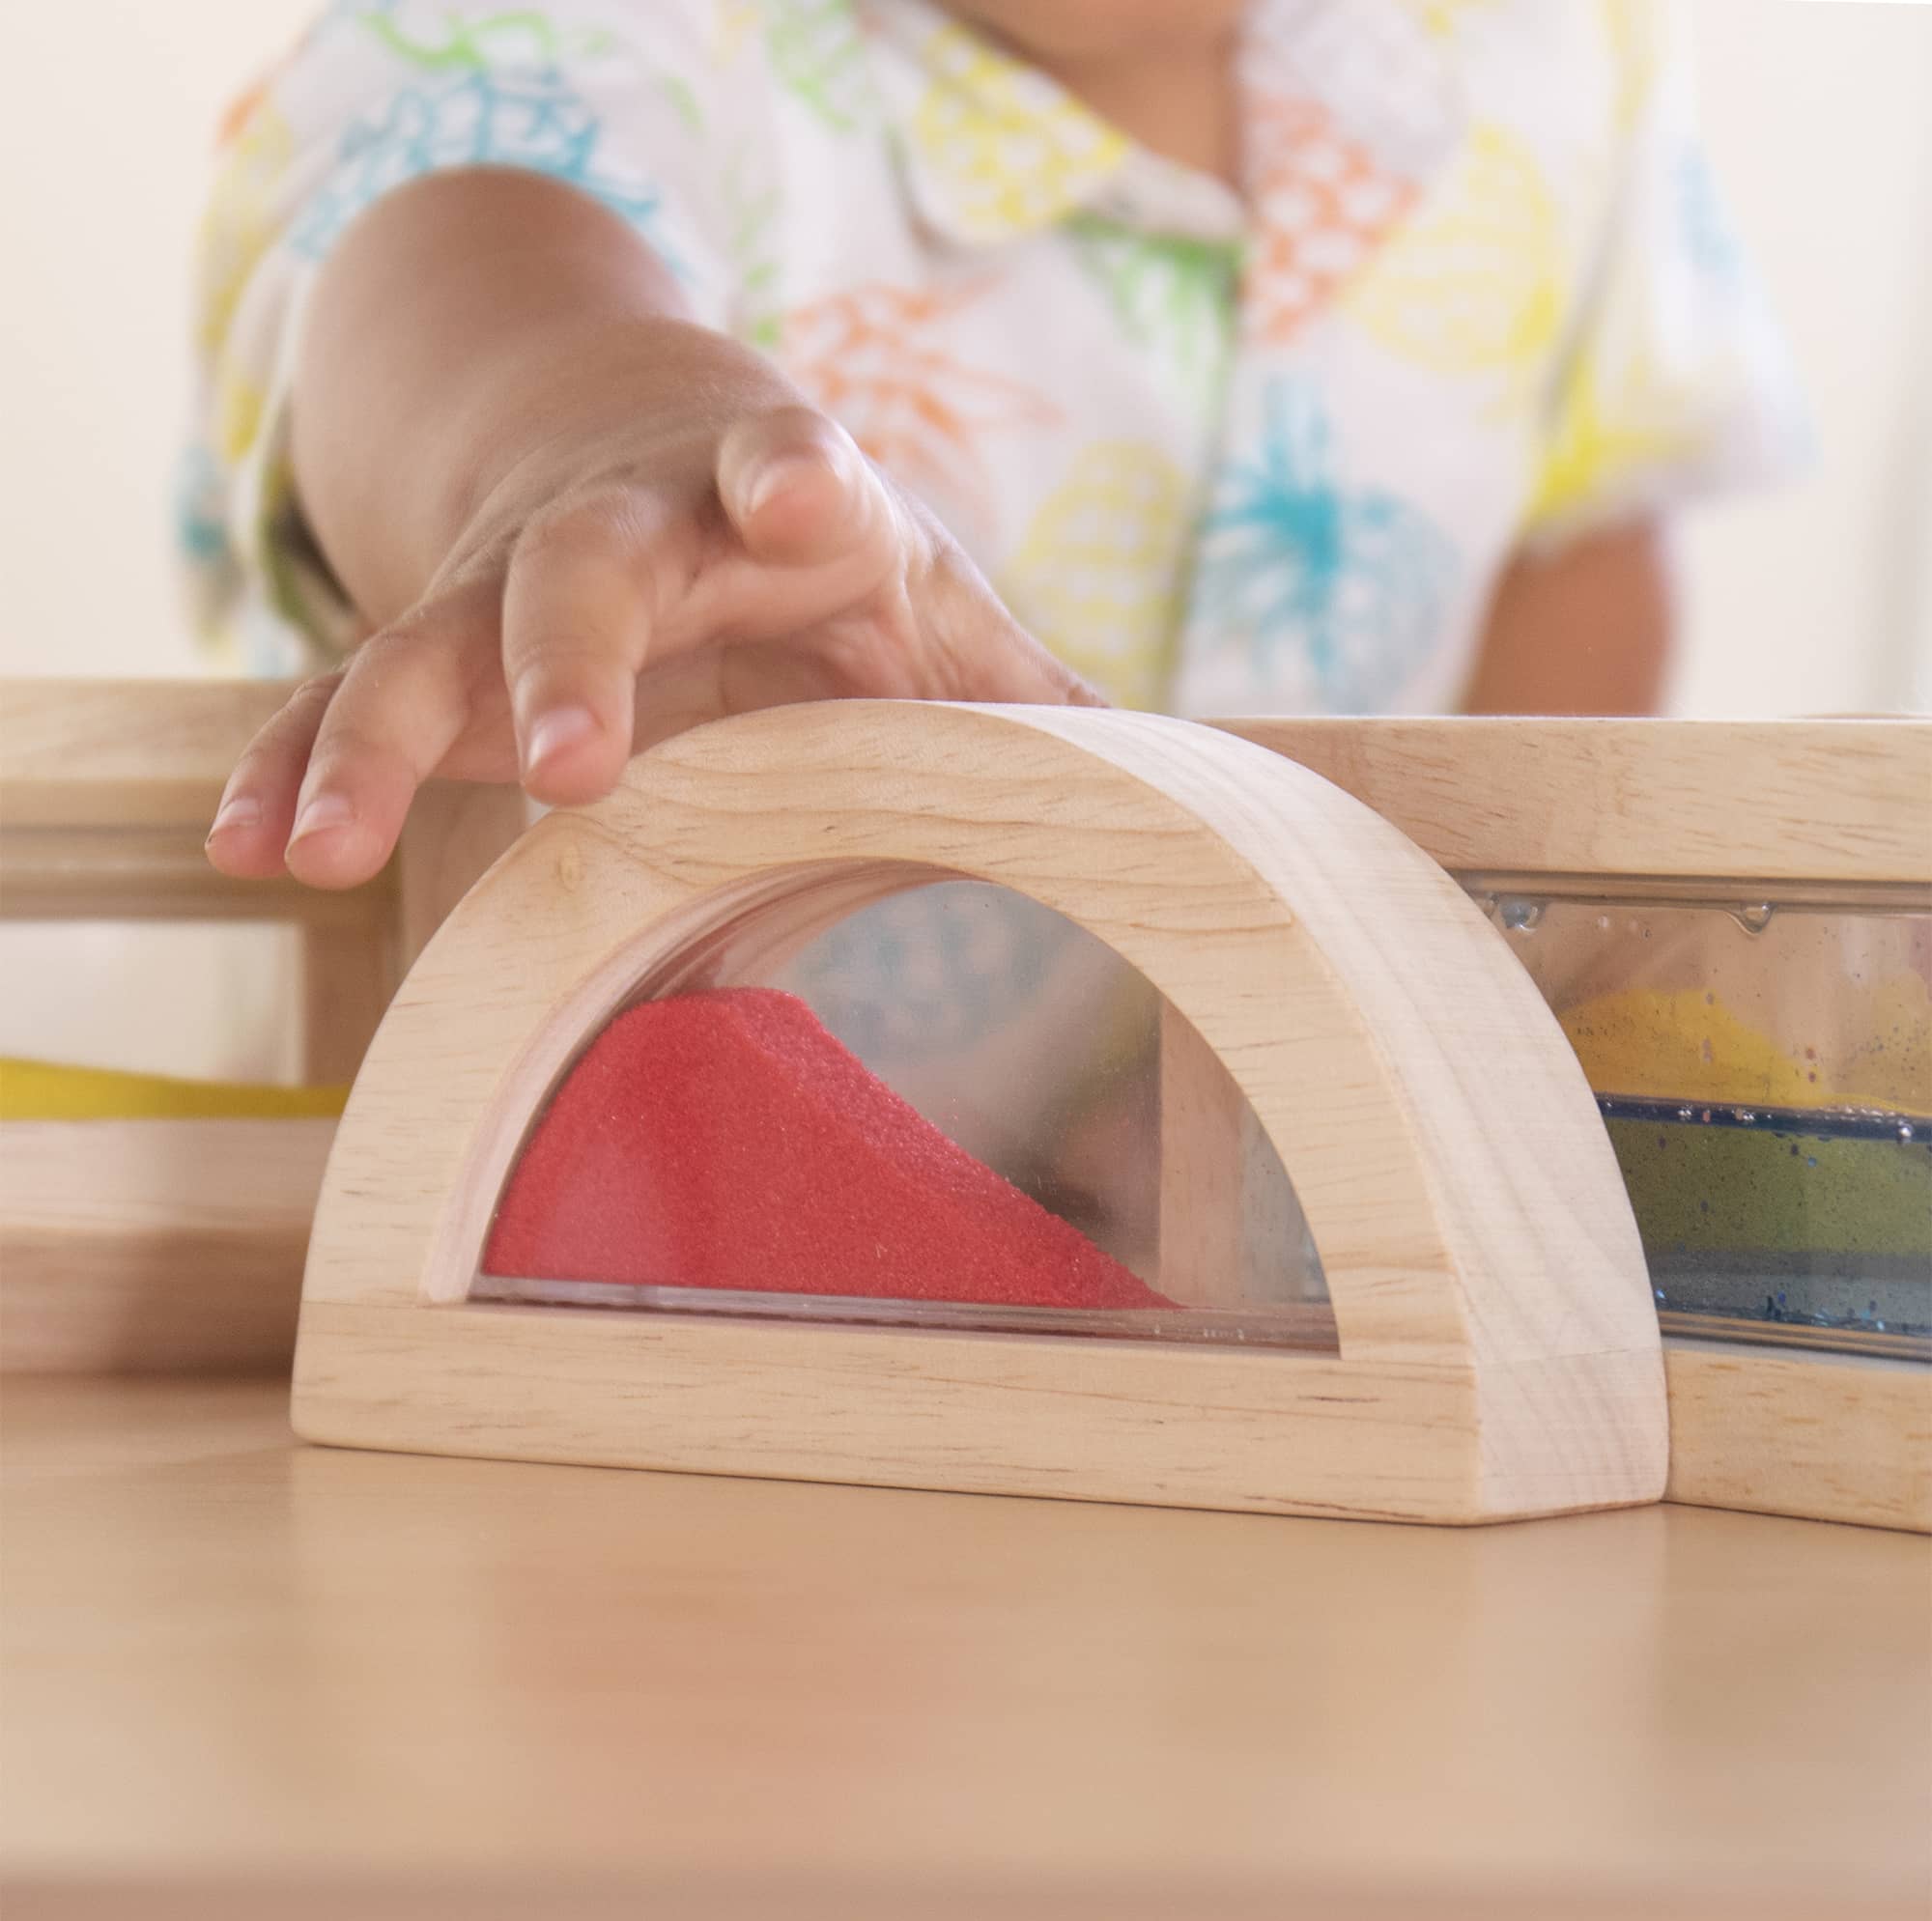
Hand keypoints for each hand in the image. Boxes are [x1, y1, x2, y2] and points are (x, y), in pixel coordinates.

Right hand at [205, 396, 1098, 888]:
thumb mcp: (923, 594)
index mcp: (778, 495)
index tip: (799, 489)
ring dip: (372, 740)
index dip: (789, 469)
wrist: (642, 429)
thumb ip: (1020, 683)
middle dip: (567, 655)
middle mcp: (631, 523)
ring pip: (422, 640)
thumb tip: (1175, 792)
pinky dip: (293, 764)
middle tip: (570, 762)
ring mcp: (511, 578)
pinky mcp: (433, 635)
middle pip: (581, 564)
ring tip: (323, 846)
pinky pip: (346, 694)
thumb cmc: (810, 535)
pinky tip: (249, 848)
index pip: (789, 462)